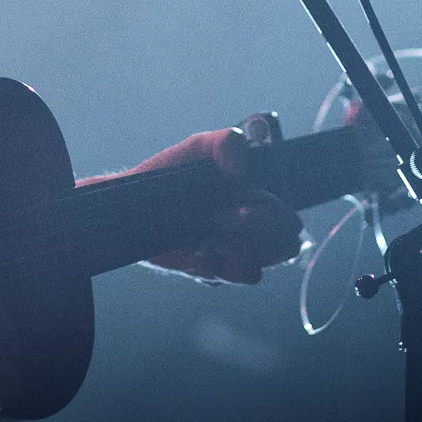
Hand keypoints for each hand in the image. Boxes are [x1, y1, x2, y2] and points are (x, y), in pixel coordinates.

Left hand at [123, 127, 306, 284]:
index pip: (289, 221)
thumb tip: (241, 169)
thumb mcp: (200, 147)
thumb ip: (227, 142)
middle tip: (233, 215)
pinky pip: (223, 279)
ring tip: (209, 231)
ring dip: (234, 248)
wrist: (132, 203)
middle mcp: (249, 234)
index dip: (280, 214)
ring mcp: (230, 255)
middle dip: (261, 230)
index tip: (254, 198)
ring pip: (255, 269)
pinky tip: (196, 248)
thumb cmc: (171, 174)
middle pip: (283, 248)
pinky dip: (212, 264)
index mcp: (256, 203)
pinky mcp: (207, 272)